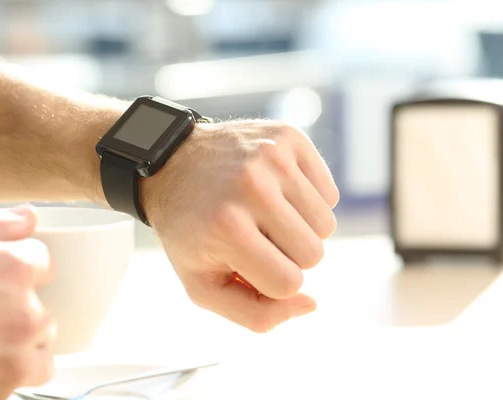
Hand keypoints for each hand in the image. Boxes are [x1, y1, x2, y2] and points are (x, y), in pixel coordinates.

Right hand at [0, 206, 54, 399]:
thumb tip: (28, 218)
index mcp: (12, 271)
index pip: (43, 262)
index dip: (19, 269)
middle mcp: (23, 315)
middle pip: (44, 310)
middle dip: (19, 313)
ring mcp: (16, 357)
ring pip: (41, 349)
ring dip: (20, 347)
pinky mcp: (4, 390)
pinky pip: (24, 380)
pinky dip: (4, 376)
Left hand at [142, 120, 338, 332]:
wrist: (173, 165)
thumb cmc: (190, 231)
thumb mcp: (203, 285)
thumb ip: (256, 313)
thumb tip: (312, 303)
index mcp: (227, 228)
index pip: (289, 282)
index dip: (271, 281)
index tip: (246, 261)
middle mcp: (252, 186)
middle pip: (314, 253)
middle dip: (288, 255)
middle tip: (255, 236)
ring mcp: (273, 156)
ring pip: (327, 224)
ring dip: (301, 228)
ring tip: (265, 214)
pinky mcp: (289, 137)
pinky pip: (329, 194)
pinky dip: (308, 201)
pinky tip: (277, 192)